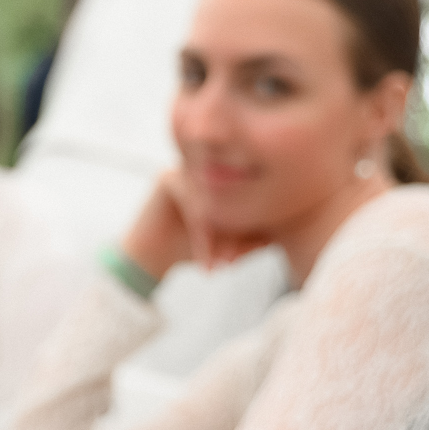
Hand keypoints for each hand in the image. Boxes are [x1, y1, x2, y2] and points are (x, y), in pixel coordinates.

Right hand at [121, 168, 270, 281]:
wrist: (152, 258)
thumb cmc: (197, 248)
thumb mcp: (233, 243)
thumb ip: (255, 235)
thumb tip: (277, 234)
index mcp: (231, 174)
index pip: (257, 191)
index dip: (261, 221)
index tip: (261, 249)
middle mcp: (212, 166)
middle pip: (239, 192)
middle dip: (240, 232)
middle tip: (237, 261)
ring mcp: (189, 169)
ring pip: (217, 200)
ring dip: (222, 236)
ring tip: (224, 263)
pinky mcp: (167, 178)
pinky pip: (193, 203)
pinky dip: (202, 234)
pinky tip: (205, 258)